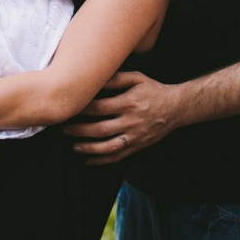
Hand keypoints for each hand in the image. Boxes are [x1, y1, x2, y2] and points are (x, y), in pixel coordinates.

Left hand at [62, 70, 182, 164]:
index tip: (70, 109)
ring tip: (74, 147)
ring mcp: (135, 136)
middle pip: (100, 129)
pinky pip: (118, 156)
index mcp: (129, 103)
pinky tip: (88, 160)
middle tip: (64, 129)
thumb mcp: (137, 78)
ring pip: (108, 146)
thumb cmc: (153, 90)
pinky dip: (102, 160)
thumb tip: (96, 79)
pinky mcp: (138, 146)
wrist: (176, 108)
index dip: (82, 109)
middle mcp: (131, 121)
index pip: (100, 108)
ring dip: (89, 148)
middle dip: (80, 130)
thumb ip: (117, 78)